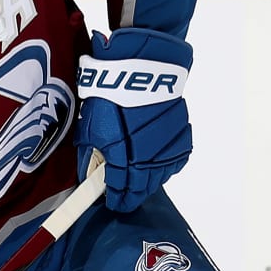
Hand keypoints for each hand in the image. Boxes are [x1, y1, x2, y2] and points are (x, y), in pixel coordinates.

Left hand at [74, 27, 193, 212]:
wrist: (142, 68)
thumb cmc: (111, 93)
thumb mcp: (90, 125)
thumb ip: (91, 152)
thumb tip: (89, 170)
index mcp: (122, 158)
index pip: (121, 190)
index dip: (117, 200)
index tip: (113, 203)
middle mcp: (147, 158)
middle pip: (142, 188)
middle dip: (133, 195)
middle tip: (126, 197)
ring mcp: (167, 149)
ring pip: (160, 177)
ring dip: (150, 182)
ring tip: (141, 182)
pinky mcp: (182, 137)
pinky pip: (176, 161)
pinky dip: (166, 166)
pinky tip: (158, 165)